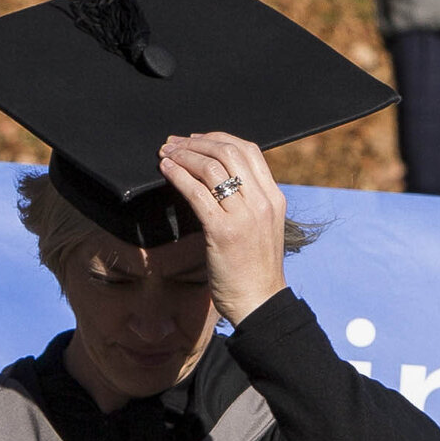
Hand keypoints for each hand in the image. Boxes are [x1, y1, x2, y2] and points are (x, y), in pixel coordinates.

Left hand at [157, 130, 288, 323]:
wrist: (260, 301)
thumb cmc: (254, 269)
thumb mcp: (261, 228)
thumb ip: (247, 204)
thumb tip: (216, 183)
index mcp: (274, 198)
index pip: (250, 151)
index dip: (218, 138)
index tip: (196, 140)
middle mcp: (263, 202)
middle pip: (229, 152)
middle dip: (196, 142)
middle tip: (173, 144)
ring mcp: (245, 216)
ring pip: (212, 168)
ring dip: (183, 155)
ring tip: (165, 155)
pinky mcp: (223, 231)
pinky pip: (197, 193)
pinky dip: (178, 176)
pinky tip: (165, 171)